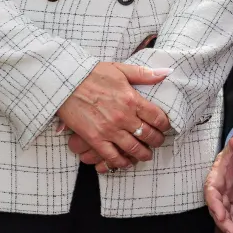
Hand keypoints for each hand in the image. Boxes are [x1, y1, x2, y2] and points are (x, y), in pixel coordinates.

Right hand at [56, 63, 171, 172]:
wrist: (66, 82)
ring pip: (132, 148)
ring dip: (143, 154)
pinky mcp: (94, 139)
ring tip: (146, 155)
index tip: (165, 127)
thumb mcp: (120, 69)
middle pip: (147, 135)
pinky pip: (111, 156)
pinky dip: (121, 162)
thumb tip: (166, 73)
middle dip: (156, 141)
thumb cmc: (93, 74)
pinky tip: (126, 163)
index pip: (157, 117)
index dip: (164, 125)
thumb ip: (144, 74)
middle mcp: (123, 116)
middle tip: (158, 142)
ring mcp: (108, 130)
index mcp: (132, 99)